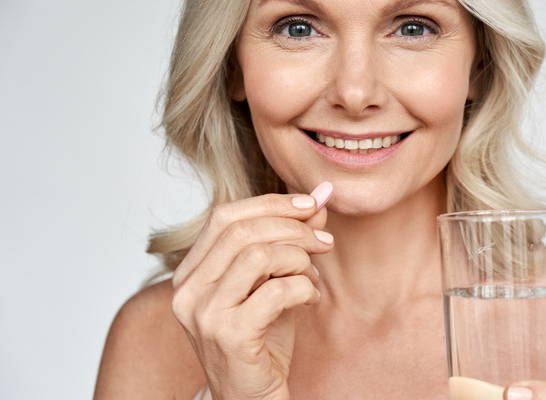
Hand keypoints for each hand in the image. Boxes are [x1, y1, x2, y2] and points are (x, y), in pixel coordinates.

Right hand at [171, 182, 333, 399]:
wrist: (253, 398)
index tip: (311, 204)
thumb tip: (319, 199)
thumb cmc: (262, 340)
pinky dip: (303, 288)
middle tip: (324, 241)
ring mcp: (204, 314)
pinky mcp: (229, 335)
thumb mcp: (275, 282)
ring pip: (257, 255)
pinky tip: (310, 299)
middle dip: (292, 228)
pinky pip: (275, 291)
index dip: (271, 203)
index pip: (224, 216)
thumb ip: (290, 240)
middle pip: (241, 230)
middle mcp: (188, 291)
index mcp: (191, 273)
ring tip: (313, 276)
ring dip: (299, 259)